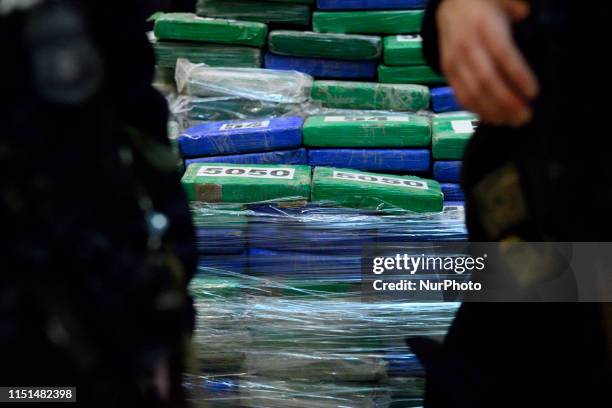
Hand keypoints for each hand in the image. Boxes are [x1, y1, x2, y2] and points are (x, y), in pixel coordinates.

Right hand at [437, 0, 538, 125]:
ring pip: (472, 92)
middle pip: (486, 80)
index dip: (518, 76)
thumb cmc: (486, 5)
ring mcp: (455, 61)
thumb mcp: (505, 1)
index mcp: (485, 27)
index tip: (534, 93)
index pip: (503, 55)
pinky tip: (494, 118)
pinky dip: (476, 111)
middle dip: (507, 102)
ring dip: (493, 111)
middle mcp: (467, 46)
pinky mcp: (448, 72)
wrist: (450, 6)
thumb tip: (533, 22)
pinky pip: (460, 96)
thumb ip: (520, 12)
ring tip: (513, 121)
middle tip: (526, 116)